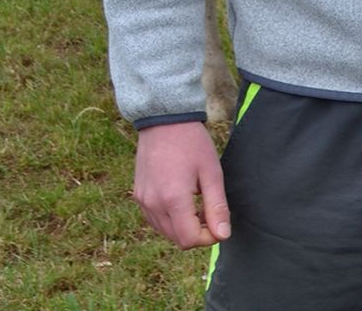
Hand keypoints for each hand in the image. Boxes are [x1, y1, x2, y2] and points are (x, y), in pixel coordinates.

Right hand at [133, 120, 230, 248]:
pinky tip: (183, 200)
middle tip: (210, 212)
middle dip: (197, 233)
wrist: (164, 122)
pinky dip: (170, 218)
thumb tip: (223, 234)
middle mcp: (153, 204)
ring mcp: (142, 201)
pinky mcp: (138, 196)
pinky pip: (155, 220)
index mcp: (172, 199)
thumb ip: (217, 207)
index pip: (189, 240)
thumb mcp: (212, 174)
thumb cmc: (192, 144)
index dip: (208, 238)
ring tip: (198, 204)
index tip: (219, 223)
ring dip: (183, 226)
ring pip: (165, 231)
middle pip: (177, 239)